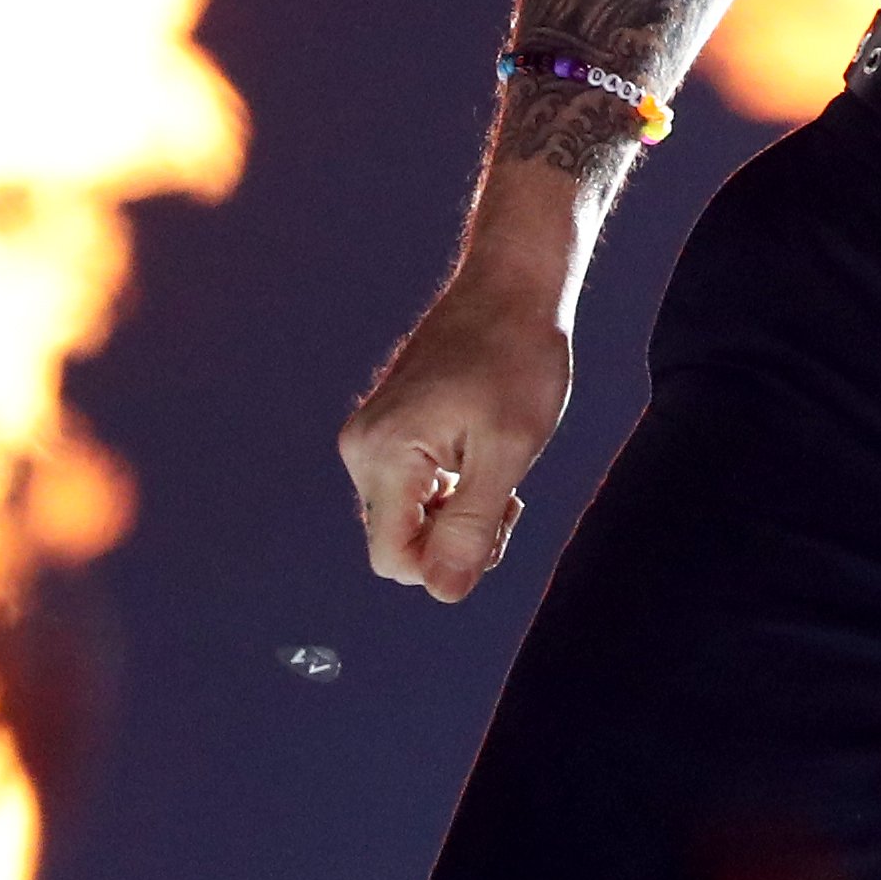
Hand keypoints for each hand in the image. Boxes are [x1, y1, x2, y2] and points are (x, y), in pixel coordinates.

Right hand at [339, 267, 573, 602]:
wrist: (512, 287)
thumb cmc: (518, 359)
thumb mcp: (508, 450)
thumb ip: (471, 525)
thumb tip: (444, 592)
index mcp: (384, 456)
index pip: (396, 560)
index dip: (448, 561)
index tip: (496, 519)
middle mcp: (363, 450)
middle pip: (401, 543)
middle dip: (456, 537)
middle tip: (508, 495)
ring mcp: (371, 438)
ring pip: (409, 519)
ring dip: (458, 512)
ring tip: (500, 466)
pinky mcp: (388, 430)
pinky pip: (412, 490)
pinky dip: (451, 488)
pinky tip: (483, 454)